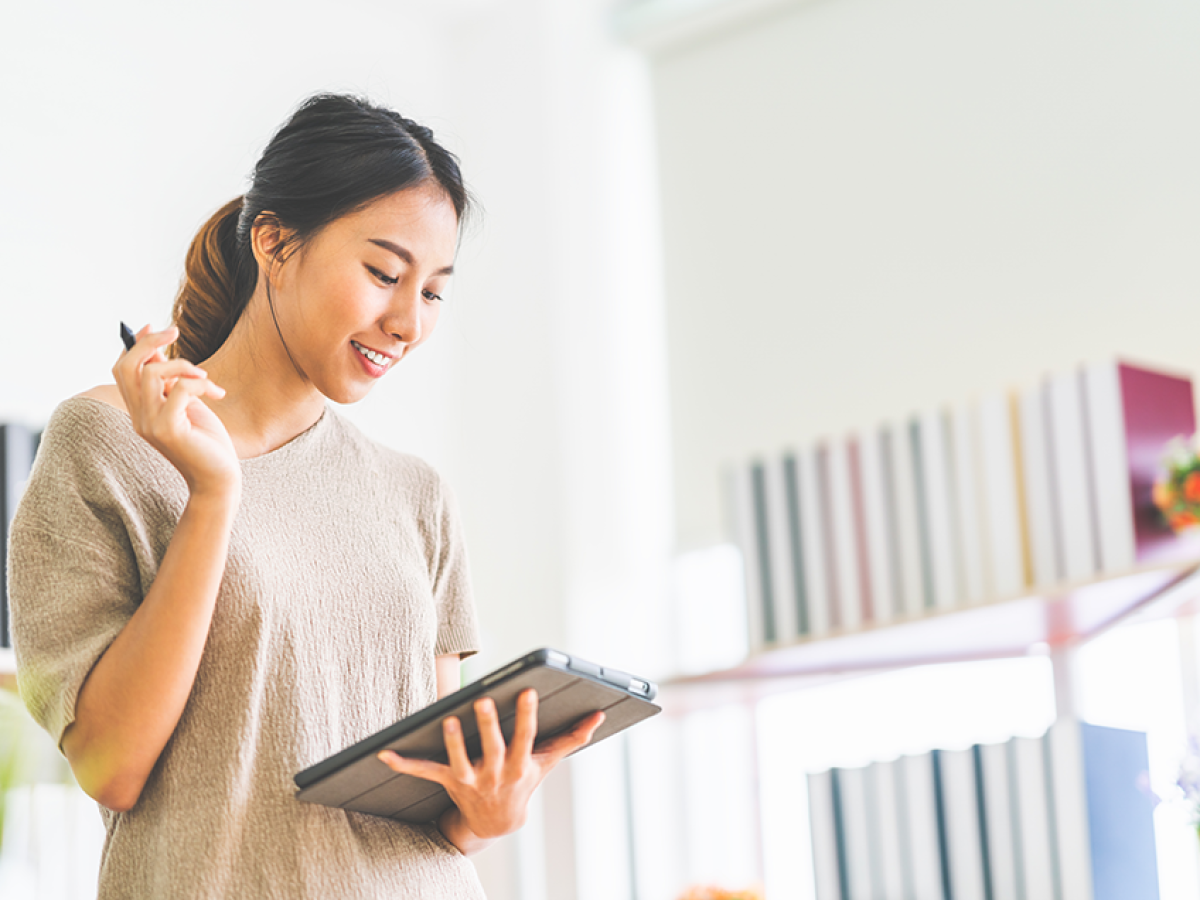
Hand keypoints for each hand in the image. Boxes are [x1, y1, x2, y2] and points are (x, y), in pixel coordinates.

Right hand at [113, 325, 238, 497]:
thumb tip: (157, 348)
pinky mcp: (168, 430)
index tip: (156, 327)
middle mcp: (139, 417)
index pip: (122, 369)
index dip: (136, 345)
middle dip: (150, 342)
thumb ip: (171, 380)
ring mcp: (150, 425)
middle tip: (175, 332)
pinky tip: (217, 394)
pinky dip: (200, 384)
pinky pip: (179, 389)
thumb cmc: (207, 442)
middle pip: (128, 366)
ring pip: (151, 373)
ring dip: (184, 366)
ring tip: (207, 380)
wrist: (220, 478)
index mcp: (140, 410)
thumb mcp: (187, 403)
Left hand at [377, 690, 604, 850]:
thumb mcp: (547, 763)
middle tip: (482, 701)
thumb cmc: (524, 783)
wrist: (497, 824)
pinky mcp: (449, 781)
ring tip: (447, 720)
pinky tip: (384, 753)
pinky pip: (425, 771)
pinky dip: (404, 762)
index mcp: (520, 765)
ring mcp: (470, 779)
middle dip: (487, 725)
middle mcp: (495, 773)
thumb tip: (597, 716)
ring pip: (460, 760)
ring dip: (453, 742)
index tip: (527, 691)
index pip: (525, 737)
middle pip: (492, 747)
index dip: (527, 715)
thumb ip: (571, 739)